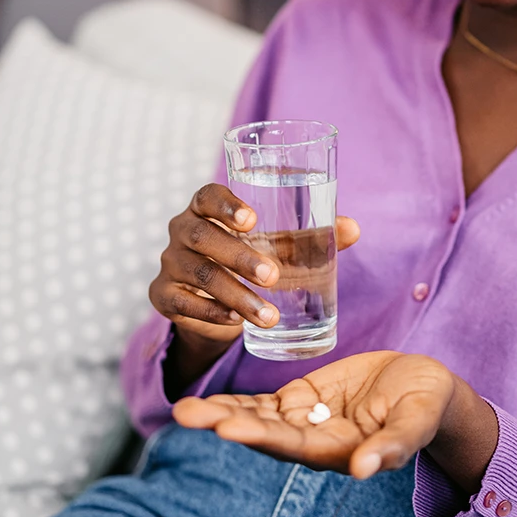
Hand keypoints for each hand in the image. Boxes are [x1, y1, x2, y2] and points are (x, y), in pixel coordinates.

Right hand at [149, 184, 358, 391]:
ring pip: (198, 273)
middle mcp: (182, 230)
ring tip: (267, 314)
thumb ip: (309, 237)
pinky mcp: (163, 295)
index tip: (252, 219)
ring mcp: (170, 263)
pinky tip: (235, 321)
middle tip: (273, 276)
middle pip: (201, 235)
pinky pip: (182, 302)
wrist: (213, 303)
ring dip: (234, 294)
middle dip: (239, 256)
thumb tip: (353, 229)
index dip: (225, 204)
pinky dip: (210, 312)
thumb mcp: (275, 246)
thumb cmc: (247, 259)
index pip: (206, 195)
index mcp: (206, 209)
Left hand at [172, 351, 494, 482]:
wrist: (425, 387)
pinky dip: (236, 402)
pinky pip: (264, 404)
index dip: (259, 437)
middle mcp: (315, 442)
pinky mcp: (303, 399)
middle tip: (185, 414)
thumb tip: (362, 470)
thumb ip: (391, 446)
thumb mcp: (416, 421)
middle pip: (263, 434)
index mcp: (340, 452)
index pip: (293, 446)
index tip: (226, 429)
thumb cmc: (427, 406)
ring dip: (221, 413)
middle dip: (225, 423)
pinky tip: (206, 401)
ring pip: (256, 418)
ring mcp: (306, 420)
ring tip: (183, 409)